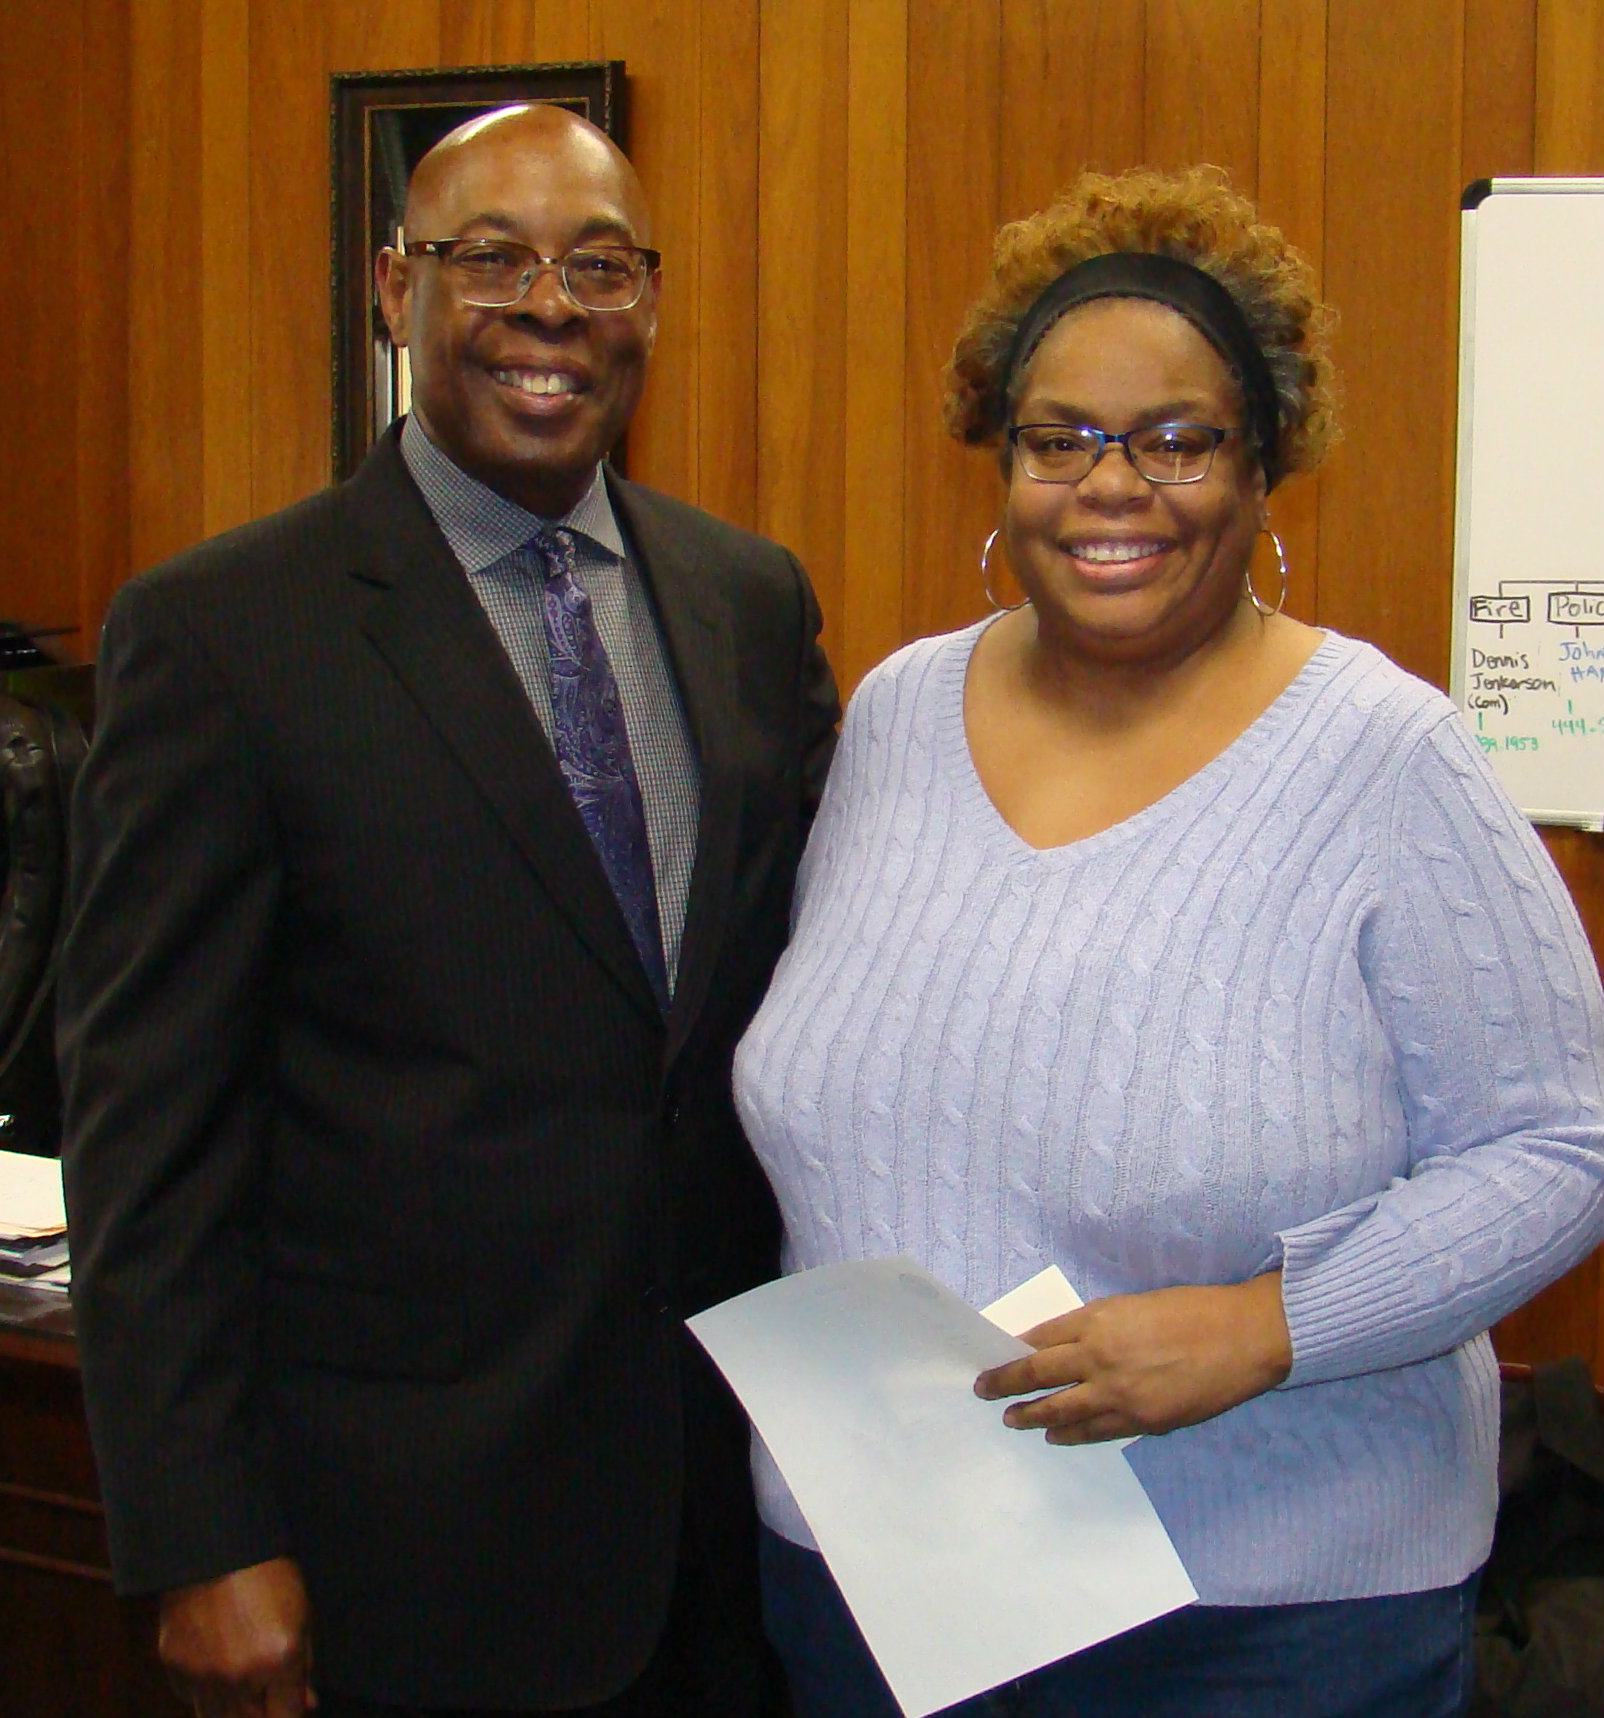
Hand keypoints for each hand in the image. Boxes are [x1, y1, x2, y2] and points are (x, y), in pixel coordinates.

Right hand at [158, 1556, 314, 1717]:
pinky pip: (193, 1698)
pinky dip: (207, 1691)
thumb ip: (303, 1666)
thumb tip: (305, 1704)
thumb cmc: (267, 1574)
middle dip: (262, 1714)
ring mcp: (204, 1677)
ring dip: (234, 1710)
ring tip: (243, 1677)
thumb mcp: (301, 1612)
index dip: (290, 1713)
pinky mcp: (176, 1672)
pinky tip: (216, 1661)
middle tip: (266, 1694)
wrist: (212, 1547)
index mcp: (280, 1658)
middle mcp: (241, 1676)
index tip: (289, 1705)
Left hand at [974, 1272, 1292, 1443]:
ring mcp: (1118, 1394)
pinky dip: (1070, 1435)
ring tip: (1011, 1419)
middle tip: (983, 1390)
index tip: (994, 1355)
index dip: (1012, 1349)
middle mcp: (1099, 1357)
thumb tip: (1062, 1346)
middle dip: (1004, 1384)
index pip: (1039, 1339)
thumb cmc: (1191, 1311)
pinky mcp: (1141, 1422)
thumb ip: (1096, 1327)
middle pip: (1036, 1375)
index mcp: (1096, 1320)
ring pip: (1059, 1411)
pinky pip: (1094, 1433)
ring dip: (1029, 1416)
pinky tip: (1055, 1436)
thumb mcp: (1133, 1305)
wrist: (1241, 1338)